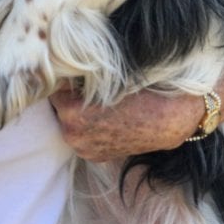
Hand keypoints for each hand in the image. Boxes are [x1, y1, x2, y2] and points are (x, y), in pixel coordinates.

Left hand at [49, 84, 203, 161]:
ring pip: (69, 122)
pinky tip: (105, 118)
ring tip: (99, 102)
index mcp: (71, 112)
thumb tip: (60, 66)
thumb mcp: (106, 76)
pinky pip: (83, 136)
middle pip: (59, 106)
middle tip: (87, 87)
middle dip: (69, 96)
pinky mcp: (95, 157)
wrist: (169, 118)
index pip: (55, 88)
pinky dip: (88, 127)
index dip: (65, 78)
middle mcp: (72, 134)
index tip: (74, 73)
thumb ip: (79, 77)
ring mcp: (83, 149)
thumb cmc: (140, 91)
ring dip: (77, 112)